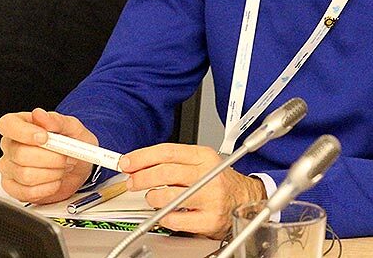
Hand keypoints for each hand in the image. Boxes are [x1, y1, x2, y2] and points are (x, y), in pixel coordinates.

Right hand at [0, 108, 96, 204]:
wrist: (79, 166)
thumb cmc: (72, 143)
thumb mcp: (71, 127)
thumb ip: (56, 120)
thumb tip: (39, 114)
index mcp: (20, 124)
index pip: (7, 125)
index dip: (24, 132)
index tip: (44, 137)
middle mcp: (10, 146)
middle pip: (20, 154)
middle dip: (50, 158)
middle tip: (64, 156)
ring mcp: (9, 168)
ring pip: (25, 175)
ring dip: (51, 174)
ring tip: (60, 168)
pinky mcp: (14, 188)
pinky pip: (26, 192)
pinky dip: (47, 188)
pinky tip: (54, 181)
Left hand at [119, 143, 266, 238]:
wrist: (244, 198)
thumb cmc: (218, 180)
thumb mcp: (200, 162)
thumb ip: (172, 161)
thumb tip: (138, 164)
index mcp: (204, 156)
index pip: (167, 151)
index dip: (143, 157)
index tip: (128, 162)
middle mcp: (208, 175)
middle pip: (166, 172)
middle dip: (141, 177)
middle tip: (132, 181)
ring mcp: (210, 198)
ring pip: (168, 196)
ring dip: (152, 197)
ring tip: (152, 197)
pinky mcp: (209, 220)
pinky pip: (175, 220)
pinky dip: (164, 217)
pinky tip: (165, 213)